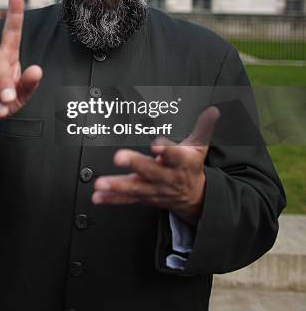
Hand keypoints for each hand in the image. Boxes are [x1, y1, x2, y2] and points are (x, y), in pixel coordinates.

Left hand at [92, 106, 219, 224]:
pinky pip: (127, 200)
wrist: (195, 198)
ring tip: (101, 182)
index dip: (166, 149)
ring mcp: (154, 189)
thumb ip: (203, 127)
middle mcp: (167, 177)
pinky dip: (112, 199)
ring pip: (136, 188)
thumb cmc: (191, 167)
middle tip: (119, 157)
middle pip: (151, 171)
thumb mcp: (200, 147)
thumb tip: (213, 110)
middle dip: (135, 164)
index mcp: (181, 163)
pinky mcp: (144, 198)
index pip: (175, 155)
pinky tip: (98, 196)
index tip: (156, 144)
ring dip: (117, 186)